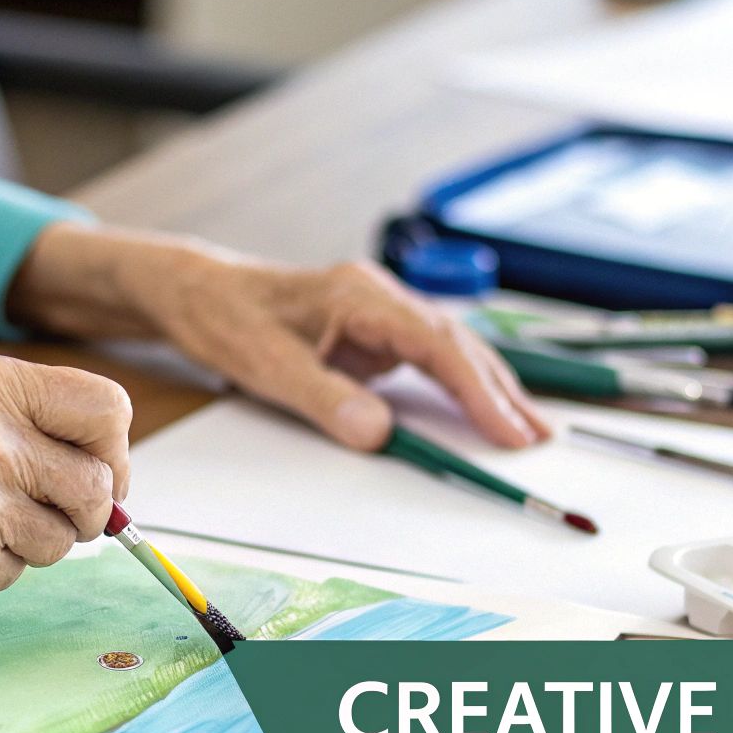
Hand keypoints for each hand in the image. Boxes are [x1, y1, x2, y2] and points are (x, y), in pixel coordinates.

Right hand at [0, 354, 130, 636]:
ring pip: (61, 541)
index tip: (100, 463)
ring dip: (33, 539)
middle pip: (99, 489)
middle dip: (86, 507)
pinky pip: (14, 574)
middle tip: (52, 507)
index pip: (106, 410)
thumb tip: (83, 452)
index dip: (112, 444)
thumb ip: (8, 410)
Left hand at [7, 223, 550, 450]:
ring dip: (488, 388)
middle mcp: (378, 297)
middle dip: (501, 392)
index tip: (506, 429)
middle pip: (457, 344)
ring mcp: (379, 312)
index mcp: (360, 295)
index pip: (437, 345)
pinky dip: (459, 384)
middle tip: (537, 439)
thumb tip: (377, 434)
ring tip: (526, 430)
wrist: (195, 292)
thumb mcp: (264, 363)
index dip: (478, 390)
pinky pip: (428, 357)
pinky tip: (482, 407)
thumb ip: (323, 398)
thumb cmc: (224, 317)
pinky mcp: (372, 331)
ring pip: (450, 348)